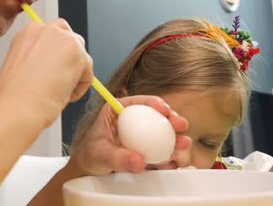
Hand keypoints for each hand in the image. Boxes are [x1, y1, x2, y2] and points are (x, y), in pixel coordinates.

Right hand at [0, 19, 92, 130]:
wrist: (16, 107)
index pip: (54, 35)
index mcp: (28, 32)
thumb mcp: (23, 66)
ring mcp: (61, 38)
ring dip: (75, 75)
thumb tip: (57, 64)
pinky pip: (88, 73)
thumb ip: (40, 57)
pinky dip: (80, 88)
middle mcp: (45, 29)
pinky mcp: (76, 52)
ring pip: (82, 56)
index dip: (56, 57)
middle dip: (69, 60)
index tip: (53, 72)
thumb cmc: (15, 95)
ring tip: (57, 91)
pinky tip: (62, 95)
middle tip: (59, 82)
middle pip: (71, 40)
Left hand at [69, 95, 190, 174]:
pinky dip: (169, 157)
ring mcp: (141, 136)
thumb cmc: (90, 155)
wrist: (89, 172)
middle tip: (182, 125)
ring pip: (163, 134)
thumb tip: (139, 162)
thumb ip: (117, 157)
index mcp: (118, 111)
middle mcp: (133, 121)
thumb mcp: (100, 154)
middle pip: (156, 116)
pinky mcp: (146, 151)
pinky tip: (174, 163)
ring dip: (176, 140)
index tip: (165, 111)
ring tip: (183, 146)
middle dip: (172, 119)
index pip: (138, 102)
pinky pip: (161, 151)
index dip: (155, 103)